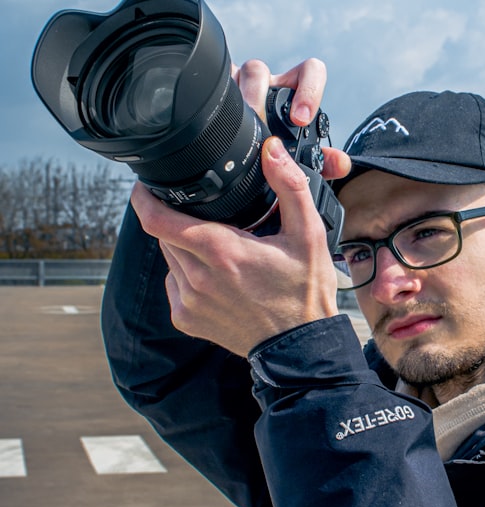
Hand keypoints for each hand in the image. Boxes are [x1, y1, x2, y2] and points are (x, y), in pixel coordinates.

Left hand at [132, 58, 350, 355]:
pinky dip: (187, 274)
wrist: (300, 348)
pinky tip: (218, 279)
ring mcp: (188, 301)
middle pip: (164, 234)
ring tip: (221, 252)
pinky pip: (173, 283)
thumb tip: (270, 149)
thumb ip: (289, 186)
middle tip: (212, 220)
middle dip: (179, 220)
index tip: (148, 186)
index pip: (156, 219)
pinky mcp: (186, 319)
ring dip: (184, 247)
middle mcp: (197, 278)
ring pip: (168, 257)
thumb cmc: (305, 292)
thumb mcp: (309, 234)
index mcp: (221, 251)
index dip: (144, 197)